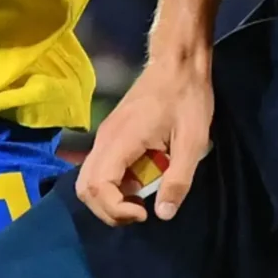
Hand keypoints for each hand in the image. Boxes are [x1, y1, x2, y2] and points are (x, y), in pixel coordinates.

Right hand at [76, 54, 215, 224]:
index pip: (98, 186)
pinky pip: (99, 169)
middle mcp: (104, 140)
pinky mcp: (110, 136)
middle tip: (139, 214)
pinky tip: (138, 185)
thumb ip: (179, 179)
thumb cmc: (187, 98)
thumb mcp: (193, 140)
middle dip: (108, 211)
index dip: (116, 209)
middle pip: (84, 188)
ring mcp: (104, 137)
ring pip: (88, 180)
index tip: (145, 213)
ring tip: (138, 203)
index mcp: (120, 140)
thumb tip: (164, 214)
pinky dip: (112, 187)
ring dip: (108, 200)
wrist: (178, 63)